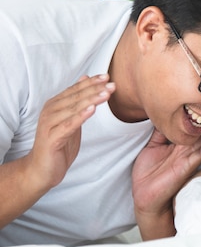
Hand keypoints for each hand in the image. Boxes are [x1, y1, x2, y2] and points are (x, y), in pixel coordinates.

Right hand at [29, 74, 114, 188]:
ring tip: (106, 94)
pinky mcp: (51, 138)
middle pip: (75, 97)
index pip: (75, 90)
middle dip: (94, 89)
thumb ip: (77, 101)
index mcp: (55, 105)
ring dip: (91, 100)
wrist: (42, 169)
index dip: (91, 82)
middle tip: (111, 84)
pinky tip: (92, 110)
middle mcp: (50, 112)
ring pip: (73, 109)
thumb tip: (85, 79)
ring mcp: (49, 124)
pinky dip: (80, 116)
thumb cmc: (59, 144)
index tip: (106, 76)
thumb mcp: (71, 119)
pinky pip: (68, 125)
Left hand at [132, 126, 200, 238]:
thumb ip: (159, 133)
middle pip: (200, 132)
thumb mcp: (151, 147)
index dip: (196, 116)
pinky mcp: (187, 166)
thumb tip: (162, 115)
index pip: (189, 128)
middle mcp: (184, 150)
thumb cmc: (147, 174)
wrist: (145, 196)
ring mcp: (187, 158)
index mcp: (176, 145)